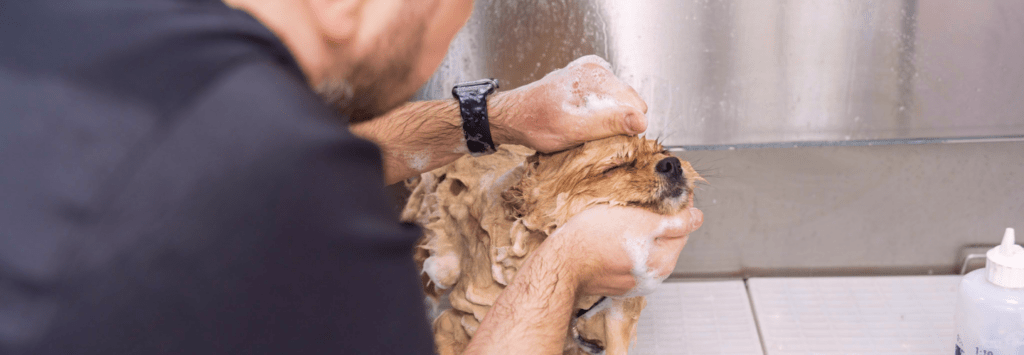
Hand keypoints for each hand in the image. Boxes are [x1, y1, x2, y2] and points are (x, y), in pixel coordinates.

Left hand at [491, 55, 647, 152]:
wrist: (512, 117)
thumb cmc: (536, 123)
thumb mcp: (573, 128)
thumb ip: (608, 123)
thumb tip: (641, 121)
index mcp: (597, 74)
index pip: (636, 107)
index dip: (623, 128)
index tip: (602, 136)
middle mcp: (597, 69)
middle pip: (628, 104)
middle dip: (615, 122)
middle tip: (589, 133)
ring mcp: (591, 74)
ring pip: (618, 105)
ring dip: (605, 121)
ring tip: (581, 126)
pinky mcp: (586, 82)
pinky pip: (606, 103)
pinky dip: (597, 116)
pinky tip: (580, 120)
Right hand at [536, 204, 703, 296]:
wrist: (562, 262)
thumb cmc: (595, 238)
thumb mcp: (641, 221)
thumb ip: (674, 222)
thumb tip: (697, 218)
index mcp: (664, 261)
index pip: (684, 229)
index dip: (678, 207)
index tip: (670, 193)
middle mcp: (652, 276)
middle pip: (665, 240)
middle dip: (657, 221)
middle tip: (640, 204)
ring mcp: (633, 281)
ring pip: (646, 249)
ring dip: (639, 233)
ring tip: (622, 218)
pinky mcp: (615, 282)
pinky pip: (627, 258)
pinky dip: (624, 246)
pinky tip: (610, 236)